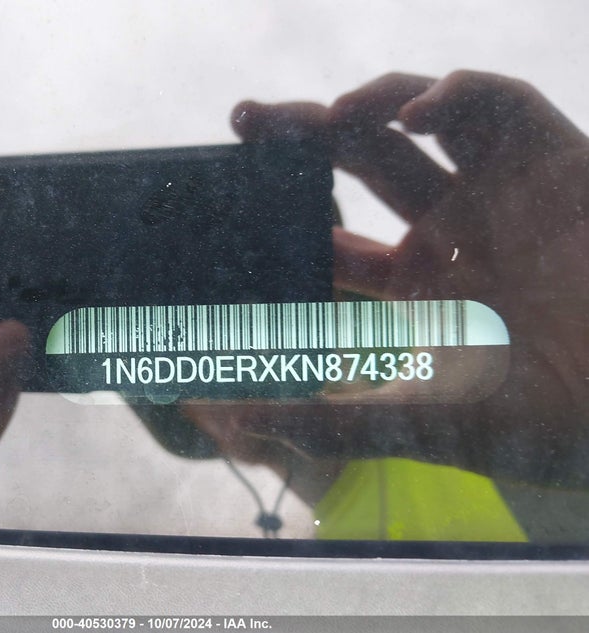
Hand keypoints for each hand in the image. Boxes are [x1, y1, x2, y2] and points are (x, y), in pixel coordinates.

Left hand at [187, 71, 588, 487]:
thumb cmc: (538, 427)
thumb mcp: (414, 419)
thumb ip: (325, 420)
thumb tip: (234, 416)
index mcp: (416, 283)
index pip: (334, 234)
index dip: (284, 211)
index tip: (232, 193)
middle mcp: (451, 230)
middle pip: (363, 161)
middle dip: (304, 135)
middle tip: (245, 121)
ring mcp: (501, 194)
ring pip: (424, 120)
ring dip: (371, 103)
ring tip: (324, 115)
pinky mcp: (555, 164)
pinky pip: (503, 105)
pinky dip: (458, 94)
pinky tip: (414, 116)